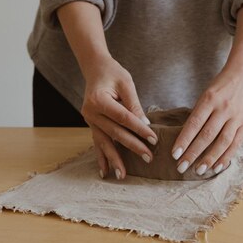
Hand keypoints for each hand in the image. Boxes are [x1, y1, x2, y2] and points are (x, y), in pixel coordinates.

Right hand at [81, 54, 157, 179]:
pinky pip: (97, 142)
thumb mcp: (126, 83)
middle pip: (115, 133)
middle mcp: (90, 112)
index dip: (139, 129)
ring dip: (114, 159)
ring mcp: (89, 120)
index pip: (123, 118)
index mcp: (99, 100)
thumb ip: (134, 104)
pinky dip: (101, 157)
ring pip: (104, 142)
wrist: (95, 68)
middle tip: (148, 158)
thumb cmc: (112, 72)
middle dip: (132, 146)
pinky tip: (105, 172)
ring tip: (122, 174)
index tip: (154, 139)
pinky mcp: (91, 124)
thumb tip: (145, 124)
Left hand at [170, 67, 242, 175]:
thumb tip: (186, 138)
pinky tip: (217, 167)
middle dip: (193, 153)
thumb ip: (199, 113)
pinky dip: (226, 157)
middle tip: (181, 167)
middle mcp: (223, 108)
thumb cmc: (220, 86)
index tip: (175, 154)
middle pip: (207, 135)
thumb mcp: (206, 94)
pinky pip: (235, 143)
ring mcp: (236, 117)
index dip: (184, 140)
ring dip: (209, 158)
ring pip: (222, 142)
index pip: (194, 123)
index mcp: (210, 99)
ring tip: (198, 170)